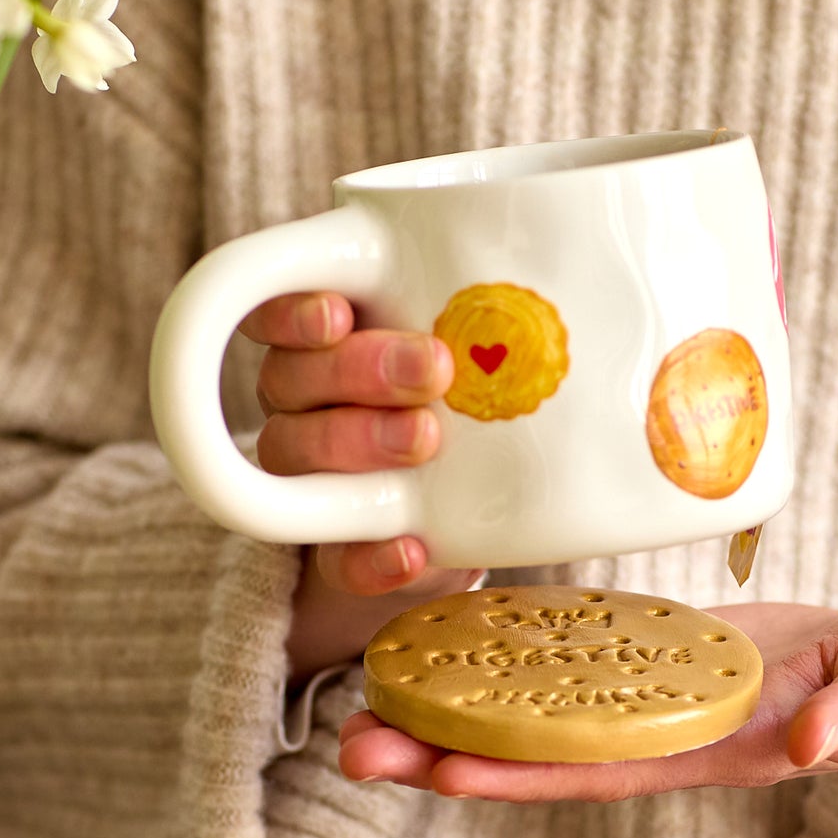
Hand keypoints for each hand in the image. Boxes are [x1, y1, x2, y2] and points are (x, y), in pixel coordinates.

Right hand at [241, 292, 479, 685]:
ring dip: (359, 441)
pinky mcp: (336, 550)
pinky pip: (334, 557)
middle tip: (434, 370)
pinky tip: (410, 550)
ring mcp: (307, 478)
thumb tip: (561, 281)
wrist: (468, 520)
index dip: (290, 309)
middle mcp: (299, 402)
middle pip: (291, 375)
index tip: (338, 313)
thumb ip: (485, 329)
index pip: (276, 309)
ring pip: (294, 451)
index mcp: (323, 341)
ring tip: (425, 442)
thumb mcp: (479, 359)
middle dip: (359, 368)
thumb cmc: (470, 406)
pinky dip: (369, 557)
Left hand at [339, 601, 837, 805]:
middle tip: (350, 745)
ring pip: (540, 710)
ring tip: (366, 695)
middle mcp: (666, 736)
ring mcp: (653, 699)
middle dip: (448, 754)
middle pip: (542, 753)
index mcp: (717, 751)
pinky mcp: (654, 657)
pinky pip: (569, 659)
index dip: (520, 777)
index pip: (601, 772)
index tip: (439, 777)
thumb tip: (818, 747)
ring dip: (456, 708)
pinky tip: (443, 637)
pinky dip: (504, 654)